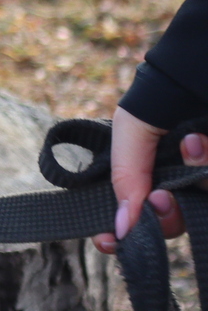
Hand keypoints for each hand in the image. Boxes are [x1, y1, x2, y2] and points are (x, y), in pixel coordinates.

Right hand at [96, 107, 205, 252]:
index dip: (124, 234)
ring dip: (196, 177)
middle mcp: (181, 183)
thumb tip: (121, 230)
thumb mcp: (129, 131)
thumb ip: (124, 178)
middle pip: (172, 222)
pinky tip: (203, 142)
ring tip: (193, 142)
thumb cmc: (161, 97)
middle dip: (166, 215)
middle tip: (161, 197)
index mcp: (149, 176)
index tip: (111, 241)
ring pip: (201, 206)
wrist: (202, 70)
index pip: (136, 217)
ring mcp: (205, 180)